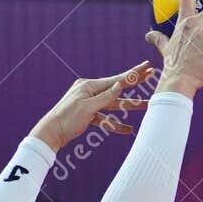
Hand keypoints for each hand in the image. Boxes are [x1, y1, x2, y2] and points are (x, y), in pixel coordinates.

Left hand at [29, 63, 156, 152]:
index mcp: (88, 86)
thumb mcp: (87, 107)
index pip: (116, 80)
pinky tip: (128, 130)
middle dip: (135, 86)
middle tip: (152, 76)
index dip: (133, 74)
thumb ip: (105, 97)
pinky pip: (105, 118)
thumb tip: (119, 85)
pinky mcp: (88, 115)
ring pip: (113, 105)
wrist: (50, 134)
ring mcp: (89, 103)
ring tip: (147, 106)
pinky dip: (115, 124)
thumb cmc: (66, 119)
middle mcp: (90, 91)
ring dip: (129, 107)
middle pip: (117, 89)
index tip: (147, 67)